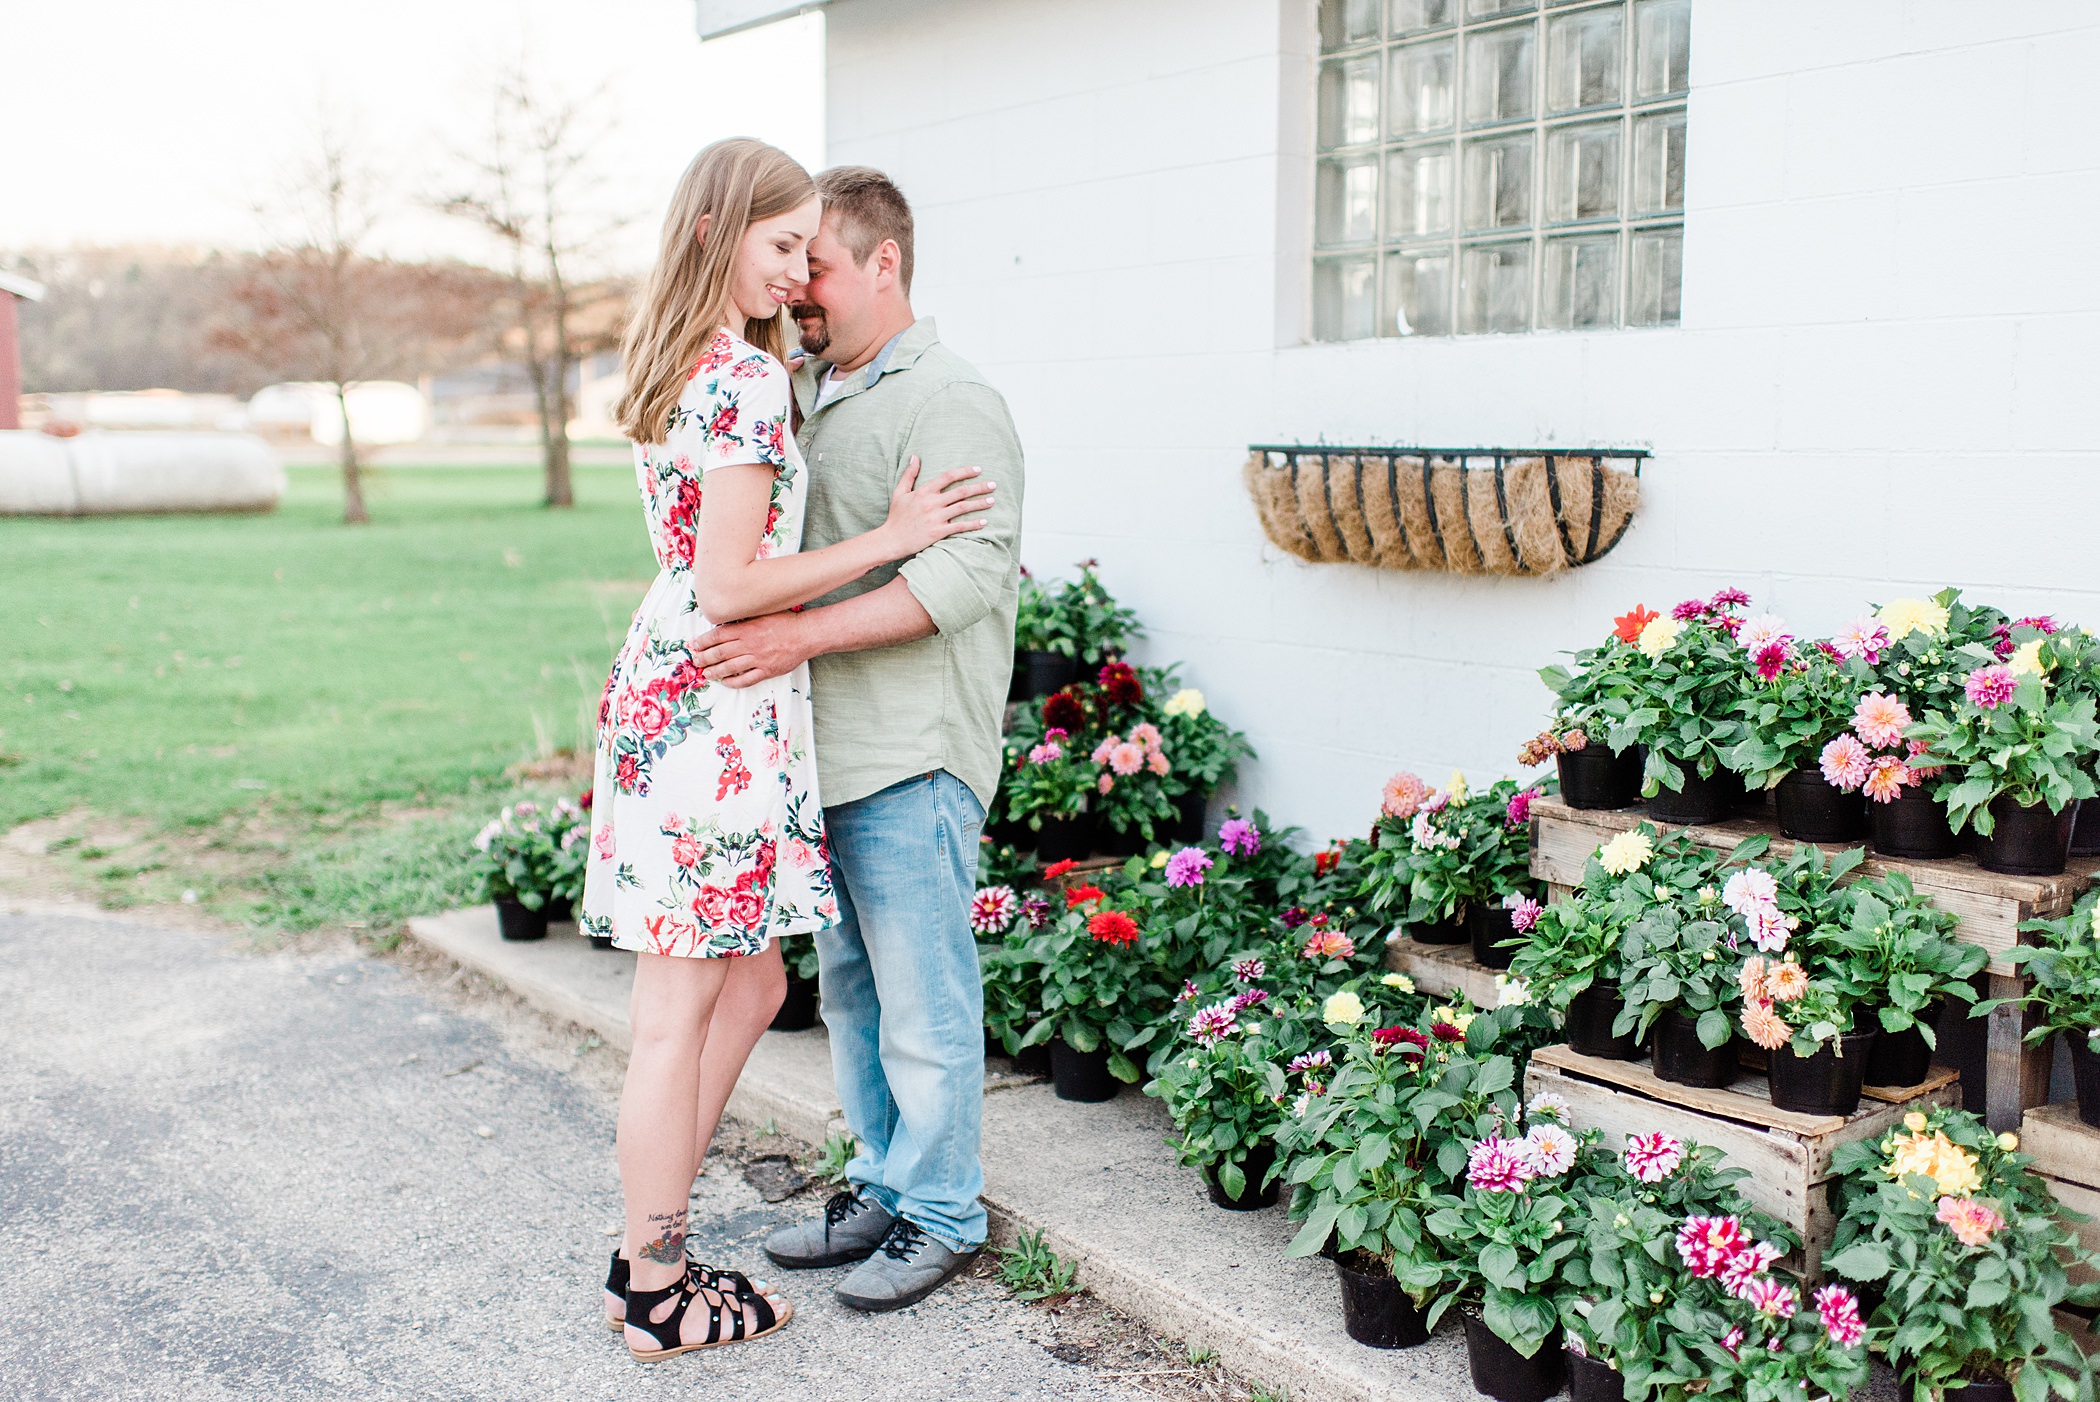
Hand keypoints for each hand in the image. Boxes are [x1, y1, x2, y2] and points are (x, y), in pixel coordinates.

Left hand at [693, 611, 813, 687]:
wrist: (806, 635)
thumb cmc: (786, 621)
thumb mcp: (762, 613)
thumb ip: (745, 619)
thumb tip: (727, 621)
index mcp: (746, 629)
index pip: (718, 636)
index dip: (703, 641)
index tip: (695, 645)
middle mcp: (749, 644)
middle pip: (720, 653)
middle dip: (704, 658)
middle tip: (696, 661)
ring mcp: (758, 659)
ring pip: (730, 668)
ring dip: (715, 671)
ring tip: (706, 674)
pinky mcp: (767, 670)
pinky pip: (746, 679)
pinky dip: (733, 682)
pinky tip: (726, 682)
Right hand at [881, 455, 993, 557]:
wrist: (891, 540)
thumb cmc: (896, 516)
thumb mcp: (900, 492)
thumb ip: (909, 474)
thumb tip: (915, 456)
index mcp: (924, 491)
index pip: (948, 477)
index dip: (964, 471)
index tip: (978, 469)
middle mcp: (931, 503)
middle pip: (960, 491)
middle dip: (979, 487)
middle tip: (993, 484)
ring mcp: (936, 517)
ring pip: (963, 507)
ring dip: (979, 503)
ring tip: (992, 500)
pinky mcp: (938, 532)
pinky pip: (959, 526)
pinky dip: (973, 524)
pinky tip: (984, 521)